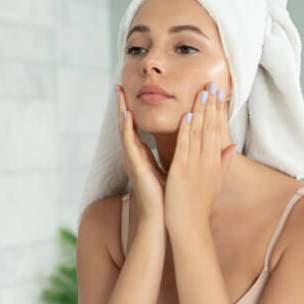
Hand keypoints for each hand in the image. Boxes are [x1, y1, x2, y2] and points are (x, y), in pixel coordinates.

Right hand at [115, 85, 166, 219]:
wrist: (164, 217)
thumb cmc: (169, 196)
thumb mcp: (172, 168)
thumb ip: (174, 153)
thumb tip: (185, 140)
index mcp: (142, 156)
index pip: (135, 128)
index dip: (131, 111)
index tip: (130, 94)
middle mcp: (134, 155)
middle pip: (125, 125)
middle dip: (122, 105)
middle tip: (118, 86)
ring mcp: (132, 160)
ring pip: (124, 129)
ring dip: (121, 111)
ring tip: (118, 93)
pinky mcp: (135, 165)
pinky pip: (129, 142)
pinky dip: (127, 127)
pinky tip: (126, 114)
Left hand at [163, 82, 237, 235]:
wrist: (190, 226)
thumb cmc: (199, 205)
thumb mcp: (215, 181)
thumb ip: (223, 162)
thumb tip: (233, 145)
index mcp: (215, 162)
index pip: (218, 130)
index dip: (218, 111)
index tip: (218, 93)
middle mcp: (208, 161)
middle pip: (211, 127)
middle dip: (211, 105)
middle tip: (212, 83)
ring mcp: (196, 166)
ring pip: (199, 133)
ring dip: (200, 111)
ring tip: (202, 92)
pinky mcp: (182, 172)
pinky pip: (185, 148)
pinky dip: (186, 132)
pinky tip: (187, 116)